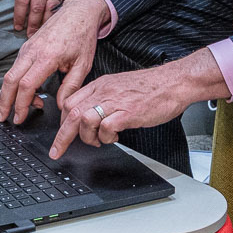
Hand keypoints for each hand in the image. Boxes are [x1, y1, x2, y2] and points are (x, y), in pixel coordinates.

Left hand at [0, 0, 75, 35]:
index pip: (22, 0)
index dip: (19, 16)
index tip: (17, 26)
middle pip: (37, 6)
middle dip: (33, 23)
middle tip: (30, 34)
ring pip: (51, 7)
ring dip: (46, 21)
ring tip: (41, 32)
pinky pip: (64, 2)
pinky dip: (60, 14)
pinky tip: (56, 23)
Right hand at [0, 0, 103, 124]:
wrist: (79, 12)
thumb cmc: (82, 35)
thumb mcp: (83, 64)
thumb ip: (71, 87)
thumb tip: (61, 105)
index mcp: (47, 56)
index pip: (27, 85)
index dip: (21, 104)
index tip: (20, 117)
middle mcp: (32, 51)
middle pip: (9, 80)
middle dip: (4, 102)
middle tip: (2, 117)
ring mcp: (27, 48)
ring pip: (9, 74)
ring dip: (9, 94)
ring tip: (18, 109)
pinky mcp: (26, 47)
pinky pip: (16, 68)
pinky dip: (17, 83)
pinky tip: (29, 93)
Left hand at [51, 65, 196, 158]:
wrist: (175, 82)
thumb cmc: (153, 87)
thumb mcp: (121, 87)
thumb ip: (105, 98)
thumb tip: (92, 116)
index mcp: (101, 85)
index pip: (70, 102)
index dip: (61, 121)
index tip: (60, 135)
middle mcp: (104, 91)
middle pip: (71, 113)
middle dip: (61, 136)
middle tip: (58, 151)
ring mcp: (115, 101)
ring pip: (84, 119)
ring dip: (87, 136)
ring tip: (98, 141)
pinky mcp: (128, 112)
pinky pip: (105, 127)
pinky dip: (105, 137)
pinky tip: (114, 137)